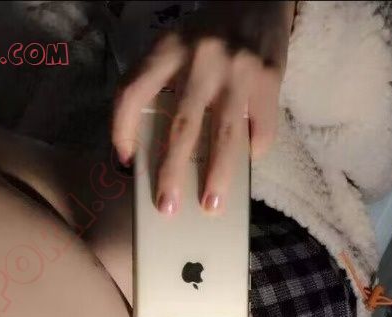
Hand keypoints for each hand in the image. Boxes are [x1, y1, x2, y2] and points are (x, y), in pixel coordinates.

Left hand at [111, 1, 294, 215]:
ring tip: (211, 206)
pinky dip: (253, 152)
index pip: (132, 91)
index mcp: (169, 48)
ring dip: (217, 178)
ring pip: (224, 137)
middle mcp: (202, 59)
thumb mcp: (177, 44)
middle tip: (166, 208)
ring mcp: (238, 72)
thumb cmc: (210, 34)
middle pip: (181, 127)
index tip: (125, 162)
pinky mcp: (269, 80)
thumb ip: (164, 83)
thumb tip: (155, 149)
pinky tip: (247, 161)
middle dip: (171, 173)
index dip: (122, 129)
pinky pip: (261, 130)